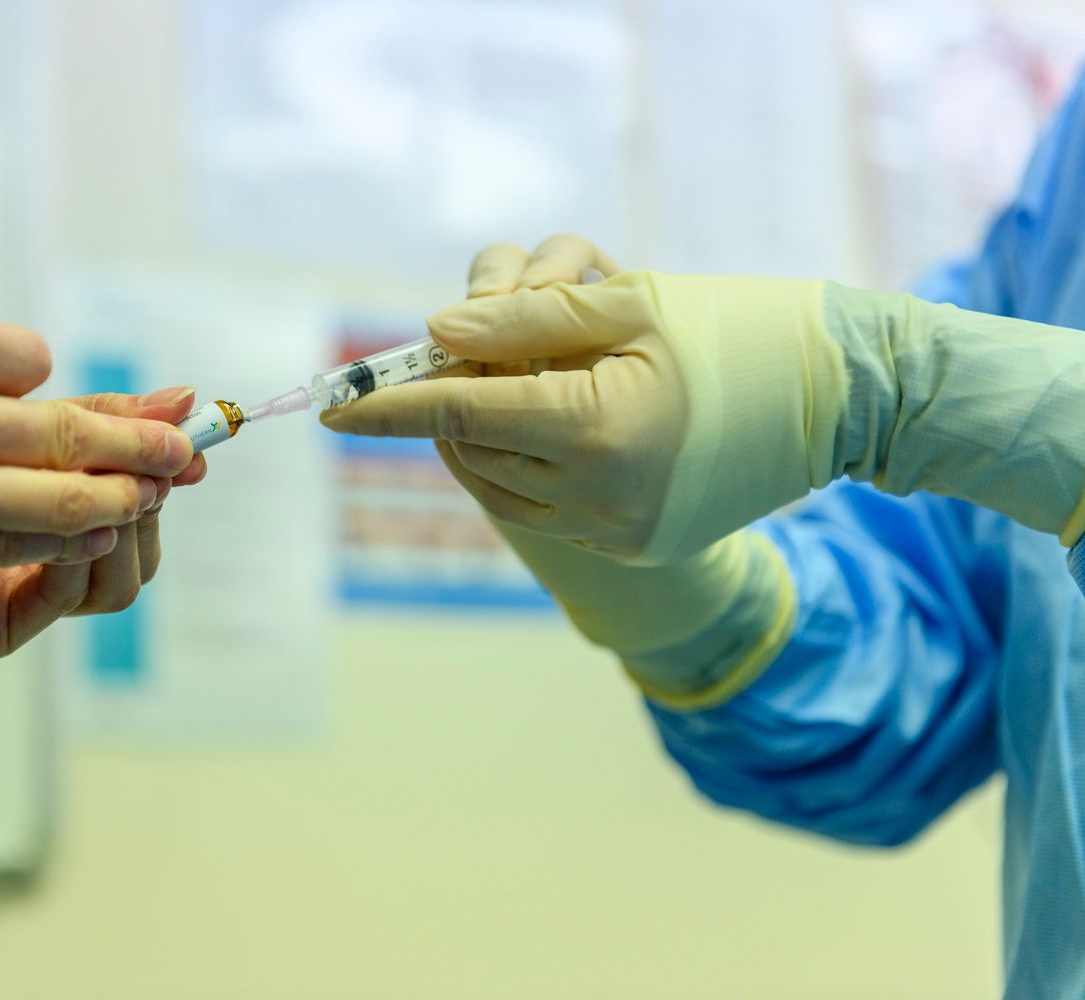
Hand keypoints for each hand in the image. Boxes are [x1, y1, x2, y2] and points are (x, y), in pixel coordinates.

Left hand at [0, 390, 208, 660]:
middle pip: (142, 524)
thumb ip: (36, 394)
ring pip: (124, 571)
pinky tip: (78, 528)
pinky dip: (91, 558)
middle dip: (156, 486)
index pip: (128, 480)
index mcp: (32, 494)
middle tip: (168, 464)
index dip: (161, 455)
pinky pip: (79, 595)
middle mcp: (34, 548)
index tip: (190, 428)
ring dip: (132, 526)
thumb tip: (154, 381)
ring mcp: (18, 590)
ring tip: (119, 495)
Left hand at [321, 235, 844, 563]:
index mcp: (596, 429)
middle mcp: (598, 498)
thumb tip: (436, 330)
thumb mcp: (627, 302)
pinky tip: (552, 414)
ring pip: (496, 482)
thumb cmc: (734, 331)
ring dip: (481, 429)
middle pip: (471, 446)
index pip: (459, 411)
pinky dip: (521, 459)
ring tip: (521, 373)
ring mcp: (615, 531)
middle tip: (472, 344)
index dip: (389, 405)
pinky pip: (538, 504)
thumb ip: (523, 316)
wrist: (839, 400)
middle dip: (452, 394)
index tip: (327, 408)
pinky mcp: (630, 542)